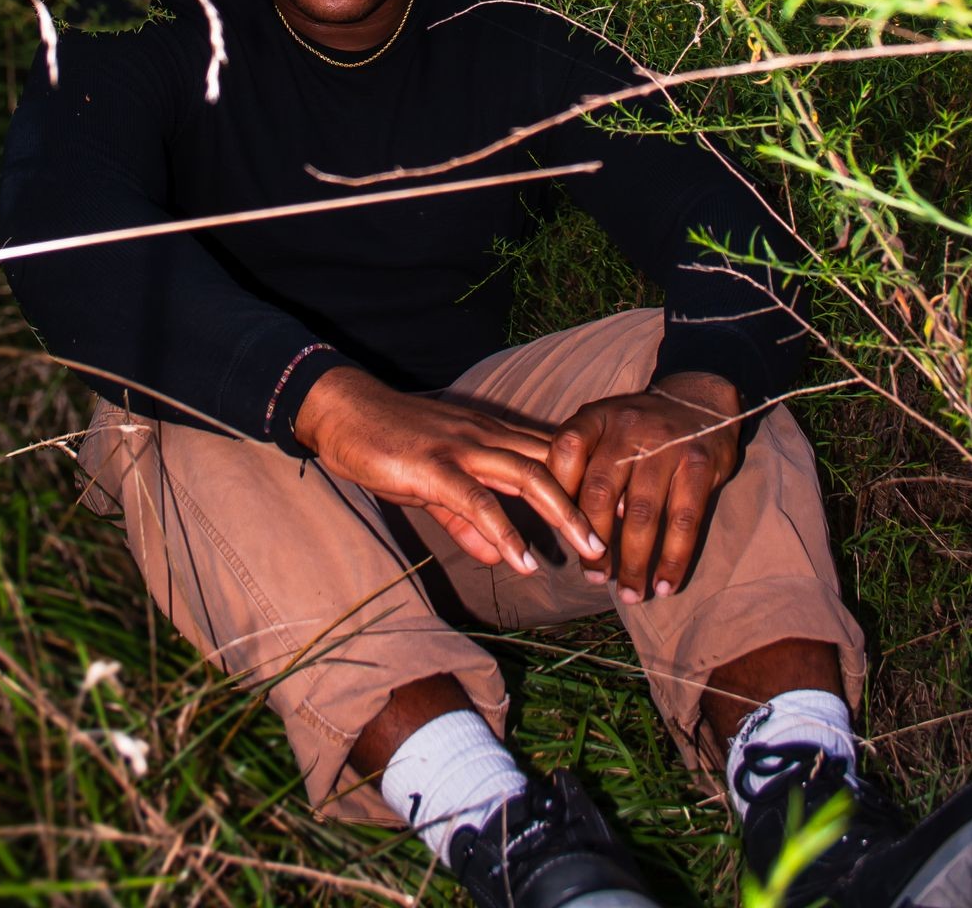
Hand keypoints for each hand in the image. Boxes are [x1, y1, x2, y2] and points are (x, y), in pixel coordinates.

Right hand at [294, 366, 605, 575]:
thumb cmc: (388, 444)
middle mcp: (486, 436)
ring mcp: (462, 448)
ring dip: (565, 515)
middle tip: (629, 535)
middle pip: (555, 464)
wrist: (342, 410)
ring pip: (528, 476)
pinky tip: (524, 560)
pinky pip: (477, 500)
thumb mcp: (434, 487)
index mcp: (490, 438)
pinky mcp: (434, 466)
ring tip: (593, 552)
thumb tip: (497, 555)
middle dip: (595, 499)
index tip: (626, 510)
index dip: (591, 481)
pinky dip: (504, 531)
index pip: (553, 456)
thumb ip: (467, 520)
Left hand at [545, 371, 741, 603]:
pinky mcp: (698, 465)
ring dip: (633, 561)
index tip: (558, 533)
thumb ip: (583, 462)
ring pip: (641, 513)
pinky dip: (672, 558)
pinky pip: (684, 521)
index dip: (557, 493)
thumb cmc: (640, 428)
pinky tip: (665, 584)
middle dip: (592, 541)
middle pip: (600, 490)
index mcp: (596, 417)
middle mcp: (627, 428)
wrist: (700, 399)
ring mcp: (665, 446)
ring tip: (630, 594)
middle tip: (594, 576)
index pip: (566, 450)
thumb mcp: (604, 427)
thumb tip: (564, 524)